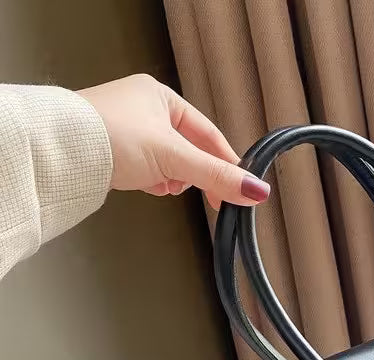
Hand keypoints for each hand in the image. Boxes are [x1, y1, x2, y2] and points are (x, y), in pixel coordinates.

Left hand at [78, 74, 268, 208]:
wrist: (61, 151)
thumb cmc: (110, 137)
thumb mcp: (175, 157)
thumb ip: (217, 175)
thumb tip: (256, 190)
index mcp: (162, 96)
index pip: (209, 134)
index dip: (226, 164)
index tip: (238, 188)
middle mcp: (144, 109)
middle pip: (189, 151)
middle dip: (193, 174)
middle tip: (202, 193)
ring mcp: (127, 130)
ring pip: (168, 162)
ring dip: (171, 179)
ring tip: (162, 185)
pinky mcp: (114, 150)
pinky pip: (147, 169)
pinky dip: (152, 181)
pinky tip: (147, 186)